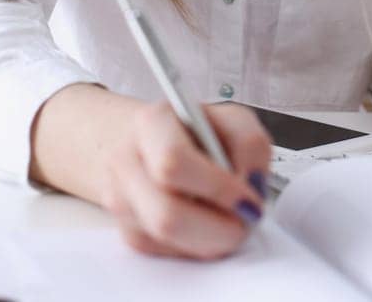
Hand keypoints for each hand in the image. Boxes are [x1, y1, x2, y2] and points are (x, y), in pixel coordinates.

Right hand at [98, 100, 273, 258]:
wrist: (155, 142)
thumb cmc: (198, 131)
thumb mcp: (233, 120)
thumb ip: (250, 144)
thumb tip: (251, 184)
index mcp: (153, 123)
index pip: (174, 163)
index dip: (216, 188)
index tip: (248, 201)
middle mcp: (127, 161)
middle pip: (166, 214)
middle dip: (216, 228)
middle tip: (245, 223)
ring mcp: (120, 199)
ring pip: (165, 239)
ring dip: (209, 240)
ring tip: (231, 224)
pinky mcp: (126, 229)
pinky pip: (164, 252)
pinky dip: (194, 245)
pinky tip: (207, 226)